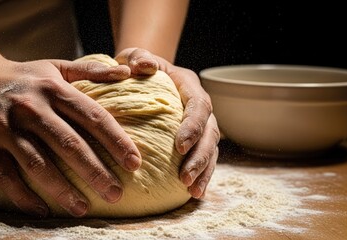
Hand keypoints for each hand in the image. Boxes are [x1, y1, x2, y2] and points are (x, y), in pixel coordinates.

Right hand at [0, 56, 141, 216]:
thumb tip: (127, 73)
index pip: (93, 117)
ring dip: (62, 189)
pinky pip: (6, 175)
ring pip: (38, 164)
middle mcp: (31, 108)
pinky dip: (23, 196)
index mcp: (54, 89)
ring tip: (83, 208)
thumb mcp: (58, 67)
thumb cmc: (26, 78)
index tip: (135, 163)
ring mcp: (6, 127)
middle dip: (95, 171)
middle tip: (116, 194)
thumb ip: (92, 70)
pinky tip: (42, 210)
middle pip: (69, 144)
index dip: (116, 141)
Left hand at [115, 48, 220, 198]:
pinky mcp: (195, 138)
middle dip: (199, 156)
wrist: (145, 72)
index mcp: (189, 85)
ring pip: (211, 149)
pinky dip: (201, 174)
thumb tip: (142, 66)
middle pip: (210, 132)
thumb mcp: (135, 56)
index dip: (193, 126)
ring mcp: (201, 123)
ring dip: (203, 170)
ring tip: (193, 191)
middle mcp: (200, 105)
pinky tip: (193, 193)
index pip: (199, 106)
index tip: (179, 146)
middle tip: (185, 177)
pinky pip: (204, 157)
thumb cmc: (138, 66)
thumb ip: (138, 57)